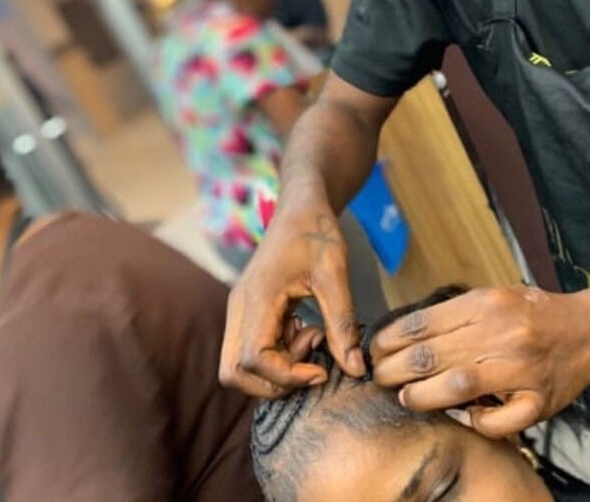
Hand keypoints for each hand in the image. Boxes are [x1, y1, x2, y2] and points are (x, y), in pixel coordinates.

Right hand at [220, 208, 365, 397]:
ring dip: (278, 368)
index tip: (321, 370)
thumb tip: (355, 370)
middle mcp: (239, 309)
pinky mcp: (248, 313)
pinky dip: (279, 354)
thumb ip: (343, 325)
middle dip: (275, 382)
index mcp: (256, 298)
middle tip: (312, 362)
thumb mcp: (335, 277)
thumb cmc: (316, 234)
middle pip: (233, 373)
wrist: (300, 207)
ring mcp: (240, 312)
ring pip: (240, 366)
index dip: (287, 376)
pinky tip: (306, 329)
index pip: (253, 360)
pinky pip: (252, 350)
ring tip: (312, 338)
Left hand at [371, 286, 589, 437]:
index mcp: (486, 303)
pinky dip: (474, 422)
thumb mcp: (491, 297)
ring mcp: (522, 369)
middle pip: (431, 356)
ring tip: (407, 397)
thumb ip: (453, 315)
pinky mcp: (539, 402)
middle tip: (380, 377)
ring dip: (422, 396)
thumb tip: (400, 337)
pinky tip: (461, 416)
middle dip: (394, 370)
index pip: (422, 324)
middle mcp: (503, 333)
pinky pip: (497, 421)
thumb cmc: (532, 313)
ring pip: (456, 387)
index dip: (389, 340)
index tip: (374, 351)